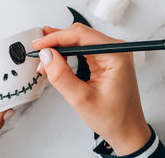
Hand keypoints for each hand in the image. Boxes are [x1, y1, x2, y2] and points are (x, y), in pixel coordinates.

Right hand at [33, 24, 150, 155]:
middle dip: (56, 41)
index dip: (57, 37)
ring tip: (44, 58)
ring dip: (60, 46)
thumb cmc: (113, 118)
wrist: (126, 131)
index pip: (81, 35)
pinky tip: (55, 58)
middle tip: (38, 50)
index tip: (39, 44)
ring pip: (79, 39)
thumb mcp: (81, 99)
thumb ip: (61, 76)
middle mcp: (115, 50)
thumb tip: (47, 55)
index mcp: (116, 56)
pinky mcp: (104, 59)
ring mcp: (110, 53)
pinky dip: (66, 52)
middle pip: (79, 34)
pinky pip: (81, 48)